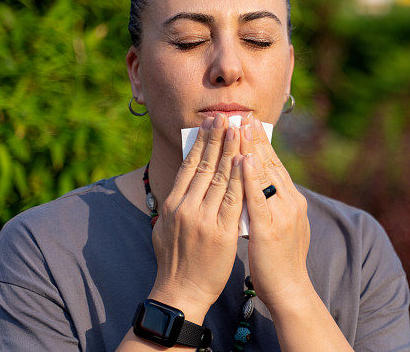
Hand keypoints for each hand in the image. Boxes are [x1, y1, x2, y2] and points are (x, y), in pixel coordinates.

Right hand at [149, 112, 243, 319]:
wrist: (181, 293)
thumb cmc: (174, 262)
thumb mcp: (164, 228)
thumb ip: (173, 205)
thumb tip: (179, 185)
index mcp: (172, 204)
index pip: (189, 166)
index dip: (201, 142)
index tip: (210, 124)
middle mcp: (186, 207)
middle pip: (205, 165)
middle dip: (217, 138)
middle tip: (225, 116)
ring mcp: (203, 219)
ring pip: (220, 177)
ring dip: (231, 150)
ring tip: (238, 128)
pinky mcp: (221, 232)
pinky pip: (234, 199)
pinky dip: (240, 177)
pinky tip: (245, 160)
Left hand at [239, 114, 312, 312]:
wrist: (289, 289)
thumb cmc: (277, 260)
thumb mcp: (277, 224)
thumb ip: (268, 203)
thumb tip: (255, 186)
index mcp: (291, 200)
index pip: (274, 164)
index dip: (260, 142)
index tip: (248, 122)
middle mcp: (290, 201)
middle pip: (270, 163)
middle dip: (254, 138)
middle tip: (242, 115)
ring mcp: (282, 213)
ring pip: (264, 174)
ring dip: (250, 148)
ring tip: (239, 126)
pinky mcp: (270, 227)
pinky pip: (258, 197)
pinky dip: (250, 176)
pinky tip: (241, 160)